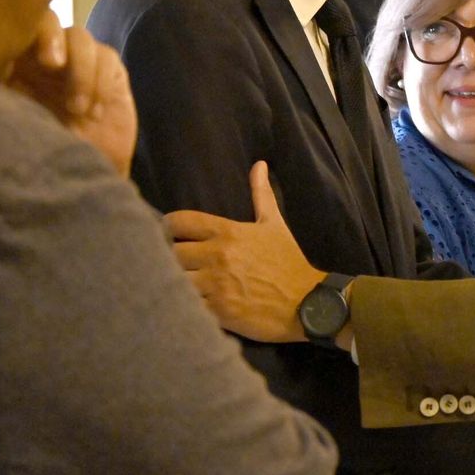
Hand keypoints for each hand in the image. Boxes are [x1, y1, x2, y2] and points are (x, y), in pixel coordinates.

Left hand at [5, 13, 136, 175]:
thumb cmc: (40, 154)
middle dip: (50, 37)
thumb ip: (5, 102)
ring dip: (81, 71)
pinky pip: (105, 57)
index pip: (13, 30)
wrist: (80, 174)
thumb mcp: (17, 128)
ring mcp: (77, 59)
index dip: (19, 34)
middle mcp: (44, 56)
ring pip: (79, 37)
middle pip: (46, 20)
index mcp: (13, 64)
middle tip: (53, 65)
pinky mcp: (106, 68)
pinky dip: (100, 82)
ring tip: (78, 109)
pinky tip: (95, 112)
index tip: (24, 61)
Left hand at [166, 161, 324, 341]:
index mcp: (227, 232)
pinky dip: (186, 304)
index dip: (168, 226)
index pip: (179, 221)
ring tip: (177, 283)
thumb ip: (261, 194)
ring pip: (175, 279)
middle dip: (170, 256)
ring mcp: (216, 284)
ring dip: (174, 281)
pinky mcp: (217, 310)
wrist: (306, 302)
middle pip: (170, 252)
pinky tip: (189, 303)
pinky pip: (187, 305)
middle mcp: (218, 255)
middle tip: (175, 261)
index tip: (169, 233)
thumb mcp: (274, 224)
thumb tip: (259, 164)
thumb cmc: (288, 261)